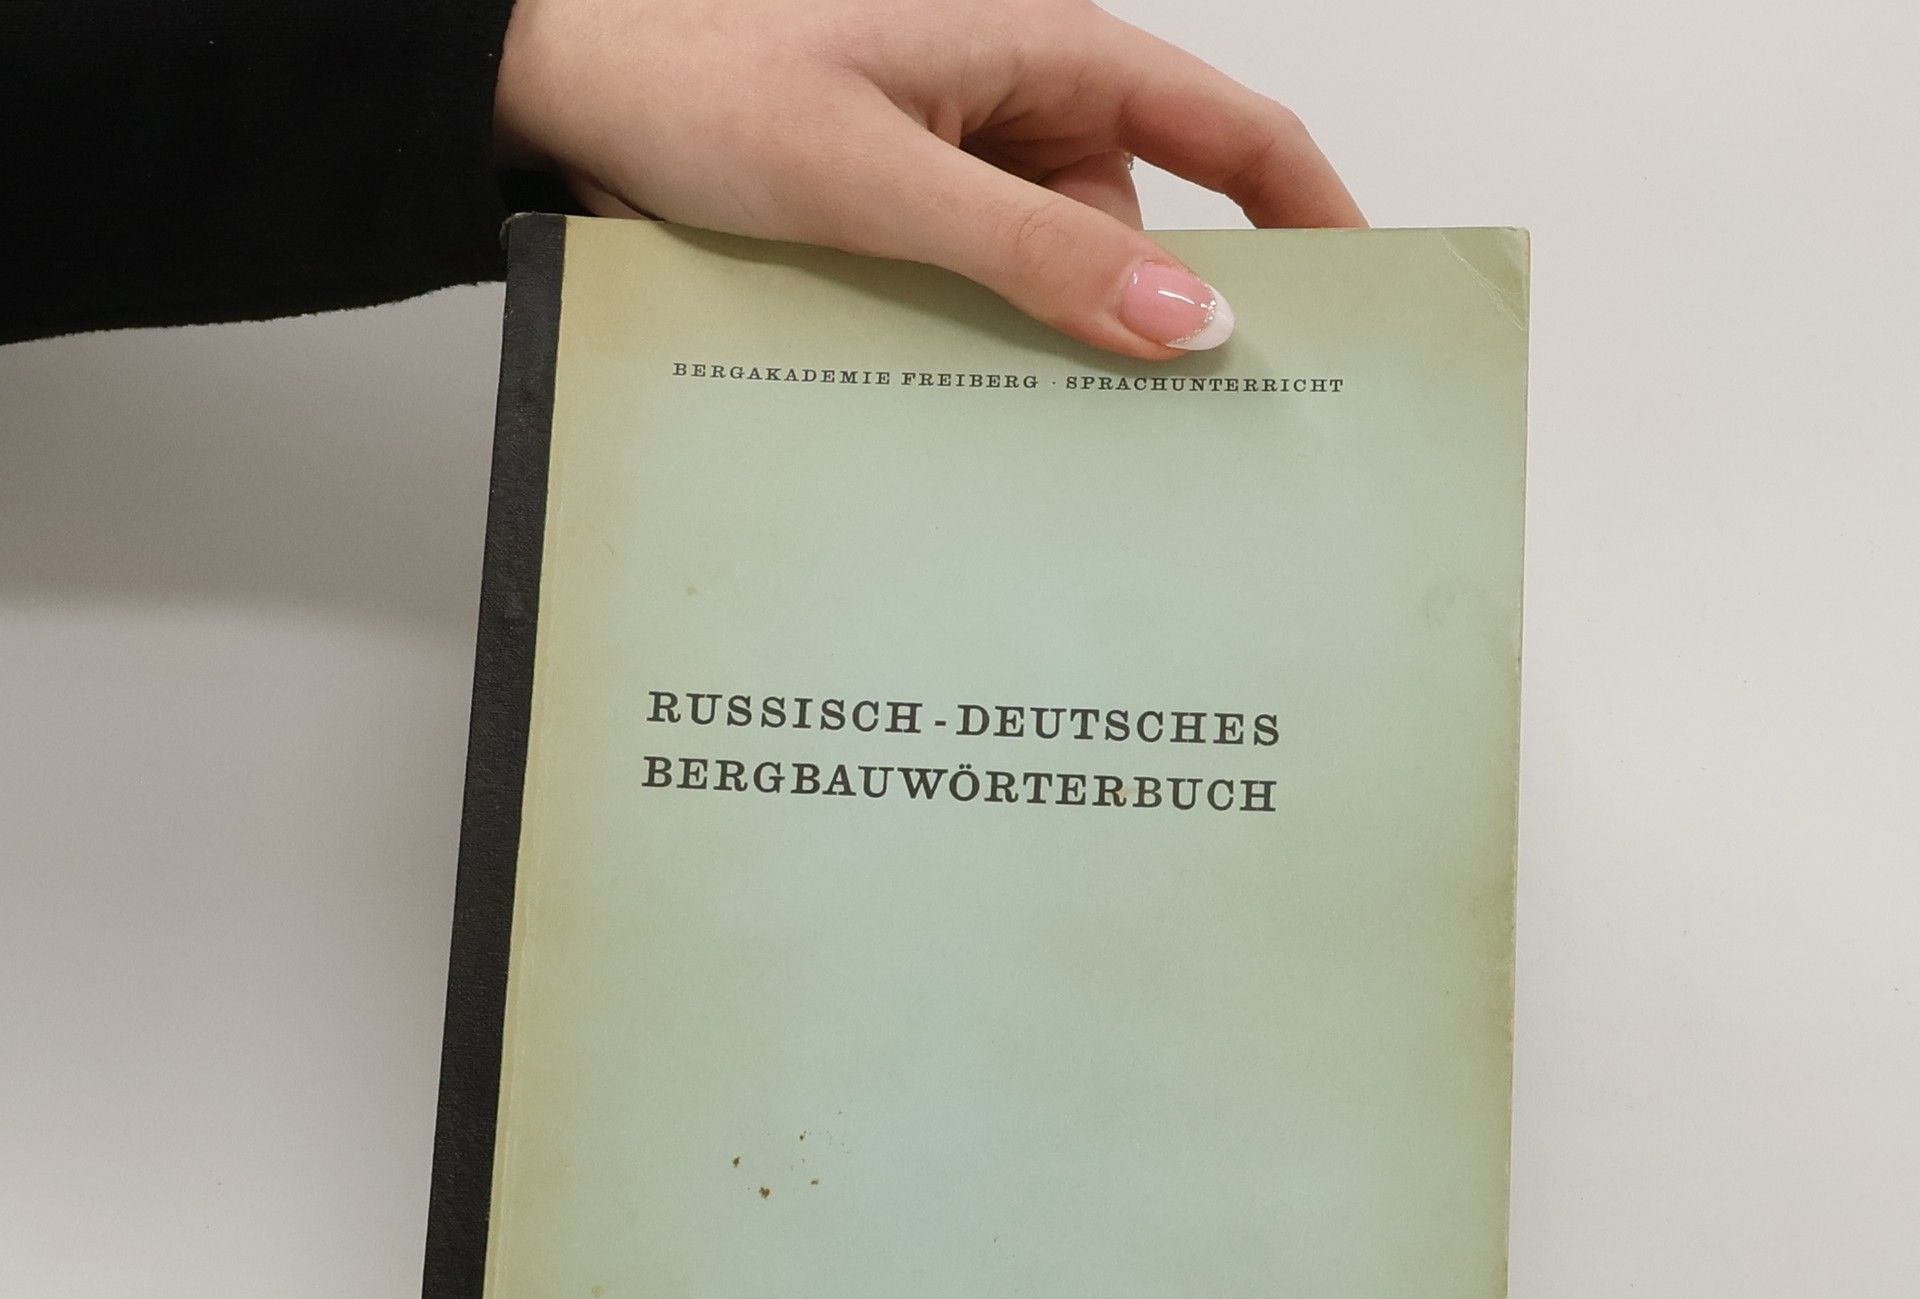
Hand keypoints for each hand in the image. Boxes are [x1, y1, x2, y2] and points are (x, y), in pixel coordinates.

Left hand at [493, 0, 1362, 358]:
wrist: (561, 80)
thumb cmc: (698, 81)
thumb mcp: (881, 180)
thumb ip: (1036, 253)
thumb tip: (1189, 317)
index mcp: (1045, 53)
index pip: (1233, 130)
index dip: (1314, 214)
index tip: (1365, 310)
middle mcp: (1019, 104)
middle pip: (1142, 226)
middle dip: (1153, 321)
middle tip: (1168, 442)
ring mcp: (963, 161)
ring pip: (1057, 274)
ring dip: (1042, 346)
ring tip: (997, 414)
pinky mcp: (909, 210)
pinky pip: (983, 288)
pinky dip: (979, 343)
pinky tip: (945, 390)